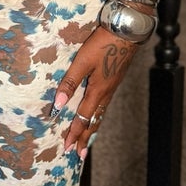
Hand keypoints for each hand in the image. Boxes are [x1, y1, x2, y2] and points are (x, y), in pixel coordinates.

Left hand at [51, 21, 143, 155]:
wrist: (127, 31)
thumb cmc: (104, 44)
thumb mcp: (82, 62)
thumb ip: (70, 82)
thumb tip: (58, 105)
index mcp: (98, 91)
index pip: (83, 118)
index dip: (75, 133)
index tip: (68, 148)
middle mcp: (106, 93)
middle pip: (94, 121)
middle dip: (85, 138)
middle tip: (79, 154)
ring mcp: (112, 87)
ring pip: (101, 114)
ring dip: (93, 128)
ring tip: (88, 140)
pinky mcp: (114, 80)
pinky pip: (105, 105)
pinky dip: (98, 116)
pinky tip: (96, 114)